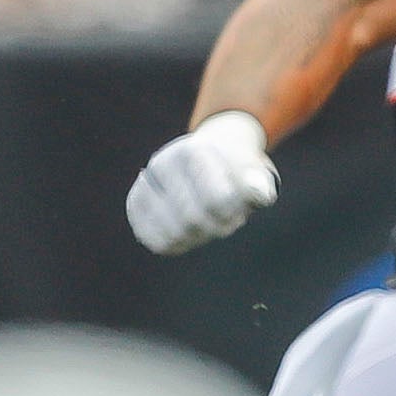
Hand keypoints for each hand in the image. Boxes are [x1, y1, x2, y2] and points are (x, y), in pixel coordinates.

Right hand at [128, 111, 278, 255]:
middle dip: (219, 226)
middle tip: (230, 219)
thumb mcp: (254, 173)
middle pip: (193, 220)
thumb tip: (260, 194)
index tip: (240, 208)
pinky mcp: (135, 205)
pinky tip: (191, 231)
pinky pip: (156, 242)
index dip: (233, 213)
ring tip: (210, 222)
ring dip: (200, 237)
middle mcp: (162, 163)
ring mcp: (144, 184)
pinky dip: (180, 244)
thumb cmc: (235, 171)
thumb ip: (259, 184)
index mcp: (194, 151)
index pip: (218, 200)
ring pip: (174, 234)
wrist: (208, 159)